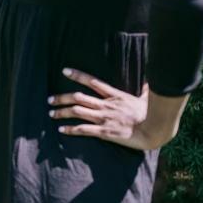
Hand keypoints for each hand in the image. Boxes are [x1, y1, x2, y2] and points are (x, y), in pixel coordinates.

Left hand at [50, 68, 183, 150]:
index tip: (64, 71)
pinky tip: (61, 129)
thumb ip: (145, 89)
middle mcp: (105, 105)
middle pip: (78, 97)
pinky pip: (83, 129)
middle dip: (62, 98)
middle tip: (49, 99)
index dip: (77, 75)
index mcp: (114, 95)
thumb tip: (150, 82)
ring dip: (62, 112)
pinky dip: (71, 129)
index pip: (92, 82)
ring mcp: (103, 118)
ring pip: (77, 112)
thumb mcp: (146, 99)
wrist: (153, 130)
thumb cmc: (151, 115)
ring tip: (51, 113)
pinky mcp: (104, 131)